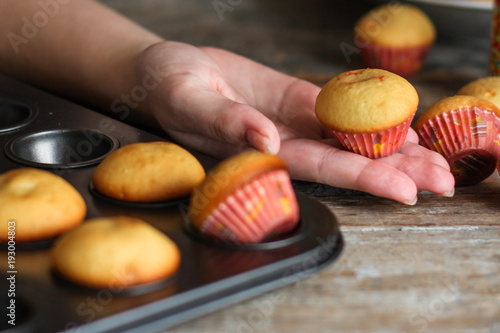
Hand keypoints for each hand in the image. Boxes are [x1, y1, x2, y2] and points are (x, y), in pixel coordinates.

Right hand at [135, 41, 454, 204]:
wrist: (172, 70)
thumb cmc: (170, 88)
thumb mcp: (190, 101)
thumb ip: (225, 123)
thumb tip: (266, 141)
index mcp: (261, 153)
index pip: (319, 168)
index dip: (361, 178)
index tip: (404, 190)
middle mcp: (284, 143)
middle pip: (346, 160)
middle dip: (394, 170)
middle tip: (443, 180)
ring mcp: (293, 121)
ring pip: (349, 138)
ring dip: (393, 147)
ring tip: (436, 157)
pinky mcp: (297, 100)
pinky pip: (338, 110)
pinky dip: (370, 117)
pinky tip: (400, 124)